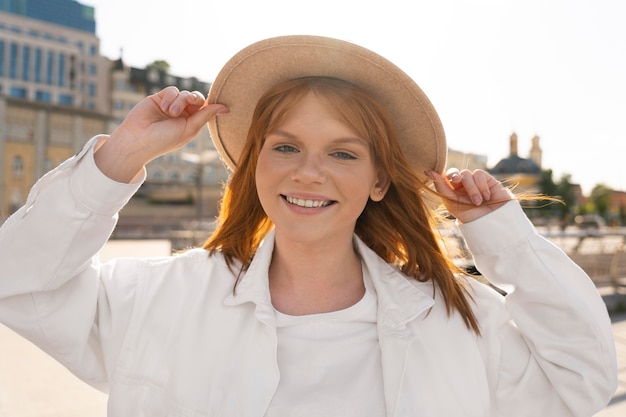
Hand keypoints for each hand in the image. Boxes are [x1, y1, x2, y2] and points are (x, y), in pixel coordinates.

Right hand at [95, 87, 227, 182]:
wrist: (138, 138)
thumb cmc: (165, 139)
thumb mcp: (189, 129)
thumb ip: (206, 115)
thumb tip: (226, 107)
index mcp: (191, 123)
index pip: (205, 108)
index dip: (210, 104)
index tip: (221, 102)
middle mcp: (182, 114)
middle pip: (196, 98)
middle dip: (194, 99)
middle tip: (191, 102)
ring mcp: (171, 105)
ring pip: (184, 93)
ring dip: (180, 100)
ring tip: (170, 112)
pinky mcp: (159, 98)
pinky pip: (172, 90)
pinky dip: (170, 97)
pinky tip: (164, 107)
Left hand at [426, 168, 512, 222]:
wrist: (494, 222)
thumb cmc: (472, 217)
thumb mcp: (453, 204)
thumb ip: (442, 188)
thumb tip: (428, 172)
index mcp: (452, 193)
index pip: (443, 179)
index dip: (438, 175)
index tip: (430, 172)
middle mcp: (462, 187)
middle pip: (454, 173)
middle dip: (453, 175)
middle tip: (456, 180)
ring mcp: (474, 182)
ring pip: (466, 174)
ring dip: (471, 189)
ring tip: (478, 202)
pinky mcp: (487, 179)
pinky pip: (479, 174)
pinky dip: (481, 186)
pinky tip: (486, 197)